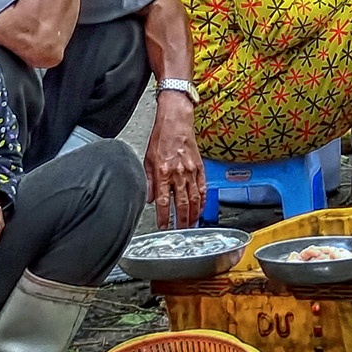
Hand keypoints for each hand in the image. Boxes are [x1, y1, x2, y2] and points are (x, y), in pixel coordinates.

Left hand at [145, 97, 204, 230]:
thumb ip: (148, 180)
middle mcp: (178, 173)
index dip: (163, 217)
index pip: (163, 201)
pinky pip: (203, 188)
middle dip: (181, 220)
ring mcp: (191, 171)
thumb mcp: (147, 159)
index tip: (163, 226)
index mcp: (163, 172)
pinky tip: (200, 208)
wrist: (177, 122)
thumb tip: (148, 197)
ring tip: (191, 224)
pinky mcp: (200, 167)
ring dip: (193, 214)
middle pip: (181, 203)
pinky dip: (202, 200)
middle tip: (181, 230)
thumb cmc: (162, 137)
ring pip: (194, 199)